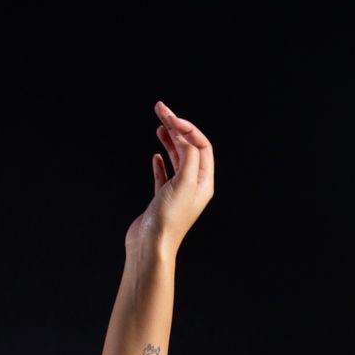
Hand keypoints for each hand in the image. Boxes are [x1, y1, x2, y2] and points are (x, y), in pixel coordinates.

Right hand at [125, 100, 214, 255]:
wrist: (151, 245)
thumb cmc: (169, 219)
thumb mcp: (184, 181)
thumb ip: (188, 155)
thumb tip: (184, 137)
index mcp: (203, 183)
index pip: (201, 146)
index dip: (187, 128)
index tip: (170, 117)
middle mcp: (193, 187)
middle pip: (189, 149)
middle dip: (176, 127)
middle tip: (161, 109)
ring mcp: (177, 193)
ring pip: (176, 159)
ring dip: (169, 140)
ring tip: (159, 125)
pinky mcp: (162, 200)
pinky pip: (164, 175)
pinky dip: (161, 162)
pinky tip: (155, 155)